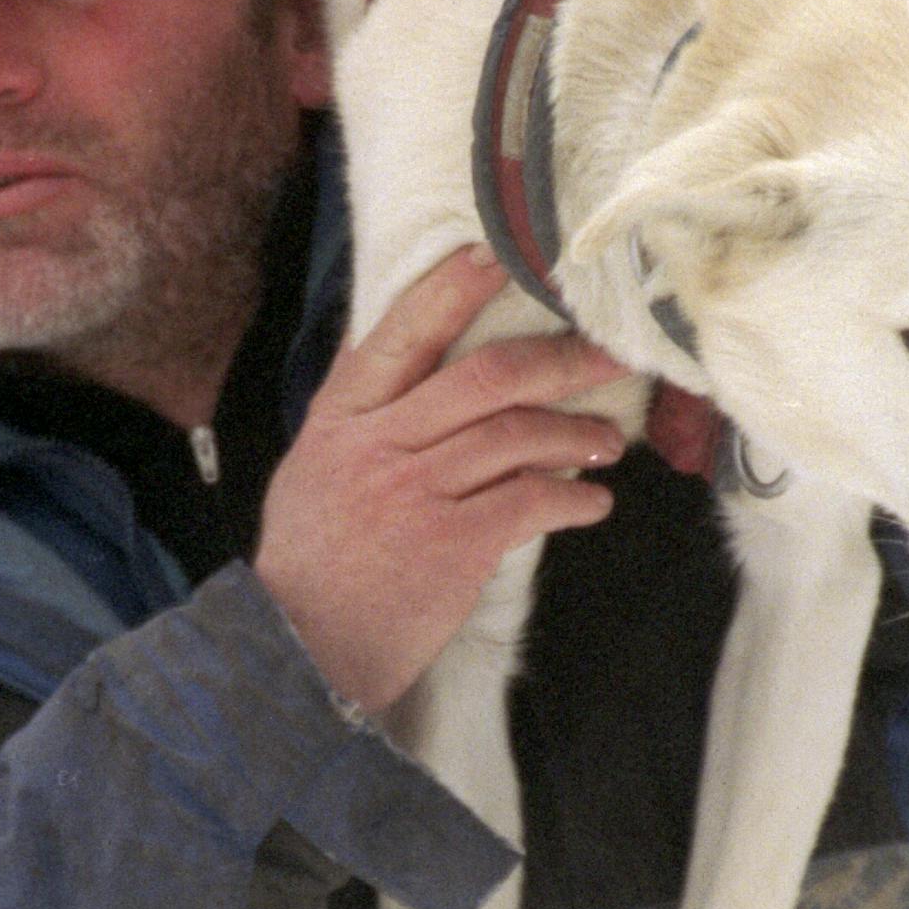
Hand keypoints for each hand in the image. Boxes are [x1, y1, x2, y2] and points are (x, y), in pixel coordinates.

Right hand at [255, 249, 623, 714]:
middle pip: (486, 376)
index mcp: (344, 417)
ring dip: (576, 434)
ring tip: (608, 443)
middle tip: (611, 355)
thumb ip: (362, 414)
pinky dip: (573, 500)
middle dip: (561, 358)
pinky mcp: (451, 546)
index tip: (502, 260)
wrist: (297, 648)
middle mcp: (379, 444)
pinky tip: (594, 505)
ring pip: (517, 435)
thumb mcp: (315, 468)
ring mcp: (416, 493)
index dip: (456, 289)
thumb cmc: (313, 560)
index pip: (404, 332)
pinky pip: (530, 503)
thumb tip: (410, 356)